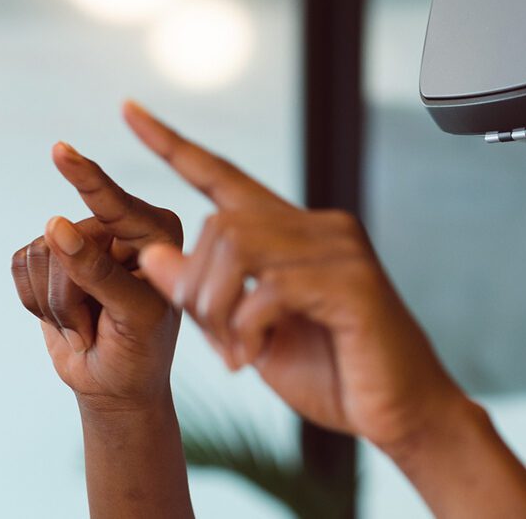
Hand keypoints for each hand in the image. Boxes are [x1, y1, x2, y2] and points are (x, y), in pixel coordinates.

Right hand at [10, 141, 184, 410]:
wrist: (116, 386)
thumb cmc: (140, 352)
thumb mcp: (133, 316)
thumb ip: (97, 273)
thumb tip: (54, 224)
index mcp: (158, 231)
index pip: (115, 204)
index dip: (86, 178)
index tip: (61, 151)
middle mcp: (119, 225)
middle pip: (66, 237)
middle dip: (73, 292)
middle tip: (101, 325)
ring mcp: (81, 239)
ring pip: (40, 252)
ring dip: (57, 304)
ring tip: (88, 324)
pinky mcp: (49, 257)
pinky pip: (21, 264)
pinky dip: (36, 302)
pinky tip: (66, 318)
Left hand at [119, 100, 469, 451]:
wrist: (398, 413)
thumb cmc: (330, 372)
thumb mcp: (245, 332)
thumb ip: (203, 293)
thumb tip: (148, 252)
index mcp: (292, 233)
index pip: (222, 174)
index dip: (172, 144)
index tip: (128, 110)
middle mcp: (319, 228)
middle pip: (219, 223)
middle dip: (197, 288)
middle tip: (215, 343)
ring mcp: (340, 250)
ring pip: (238, 247)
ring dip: (217, 308)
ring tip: (235, 351)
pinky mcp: (353, 283)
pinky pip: (270, 288)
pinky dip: (247, 328)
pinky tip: (255, 356)